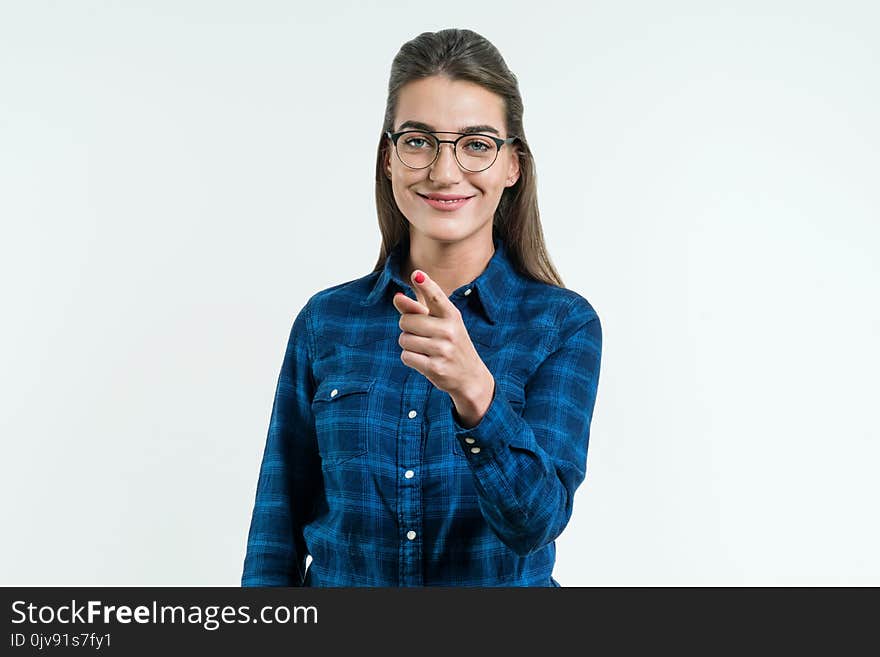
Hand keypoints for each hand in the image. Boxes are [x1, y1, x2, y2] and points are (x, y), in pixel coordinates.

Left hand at [392, 269, 494, 425]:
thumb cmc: (450, 343)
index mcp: (452, 315)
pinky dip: (410, 358)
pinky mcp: (435, 367)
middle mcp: (449, 331)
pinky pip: (406, 356)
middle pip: (406, 321)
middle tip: (423, 336)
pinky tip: (424, 361)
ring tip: (425, 349)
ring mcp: (443, 350)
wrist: (469, 376)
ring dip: (408, 345)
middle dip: (408, 328)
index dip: (425, 285)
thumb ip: (417, 309)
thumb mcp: (441, 323)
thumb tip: (397, 297)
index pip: (436, 297)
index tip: (416, 275)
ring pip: (404, 339)